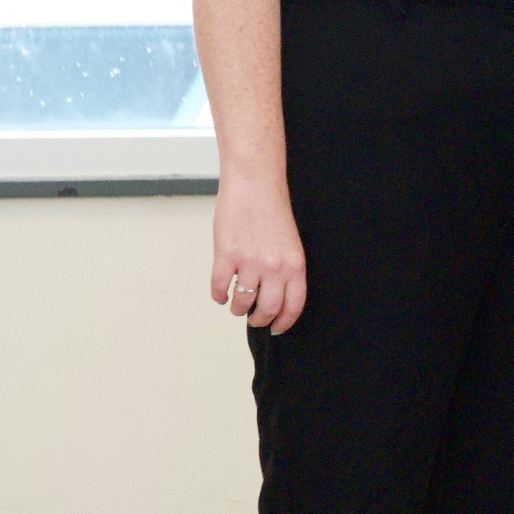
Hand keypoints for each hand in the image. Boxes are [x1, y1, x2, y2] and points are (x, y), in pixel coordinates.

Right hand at [209, 176, 307, 333]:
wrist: (255, 185)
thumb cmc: (273, 210)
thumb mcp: (290, 243)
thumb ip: (285, 268)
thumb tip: (275, 293)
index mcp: (295, 265)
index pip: (293, 306)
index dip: (284, 322)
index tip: (277, 328)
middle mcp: (274, 267)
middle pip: (267, 309)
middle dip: (259, 319)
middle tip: (254, 319)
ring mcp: (249, 262)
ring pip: (242, 301)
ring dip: (238, 308)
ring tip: (236, 306)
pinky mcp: (226, 255)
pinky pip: (220, 286)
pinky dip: (218, 295)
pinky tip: (220, 294)